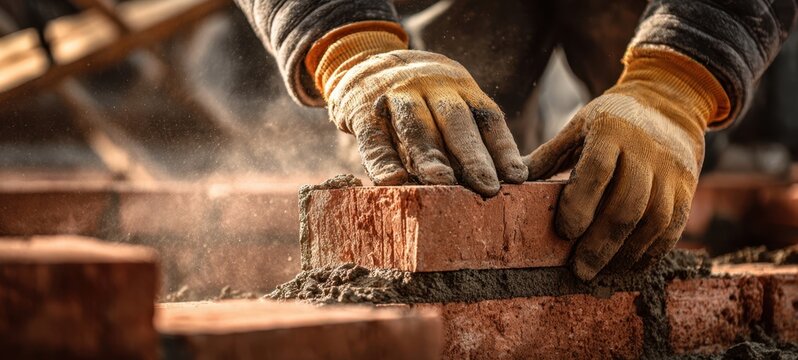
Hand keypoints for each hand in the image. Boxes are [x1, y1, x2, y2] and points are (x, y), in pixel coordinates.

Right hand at [307, 23, 526, 195]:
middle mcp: (429, 86)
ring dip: (430, 156)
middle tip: (487, 186)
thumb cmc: (420, 98)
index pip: (487, 118)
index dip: (503, 148)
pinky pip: (374, 138)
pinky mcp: (362, 112)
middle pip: (455, 121)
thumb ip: (471, 134)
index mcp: (459, 86)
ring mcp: (395, 96)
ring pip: (415, 127)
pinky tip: (392, 181)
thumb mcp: (448, 100)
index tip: (517, 177)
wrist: (362, 62)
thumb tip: (506, 182)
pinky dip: (383, 161)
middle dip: (473, 155)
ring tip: (443, 183)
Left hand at [524, 48, 730, 279]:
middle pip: (627, 204)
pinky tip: (627, 266)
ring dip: (625, 254)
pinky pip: (673, 228)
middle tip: (579, 270)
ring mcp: (672, 170)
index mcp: (612, 130)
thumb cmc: (611, 120)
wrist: (668, 106)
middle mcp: (647, 150)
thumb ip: (548, 155)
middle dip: (601, 243)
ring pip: (653, 221)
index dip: (580, 204)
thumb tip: (509, 181)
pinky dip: (650, 252)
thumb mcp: (579, 125)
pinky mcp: (688, 187)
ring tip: (600, 272)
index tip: (563, 233)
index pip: (598, 170)